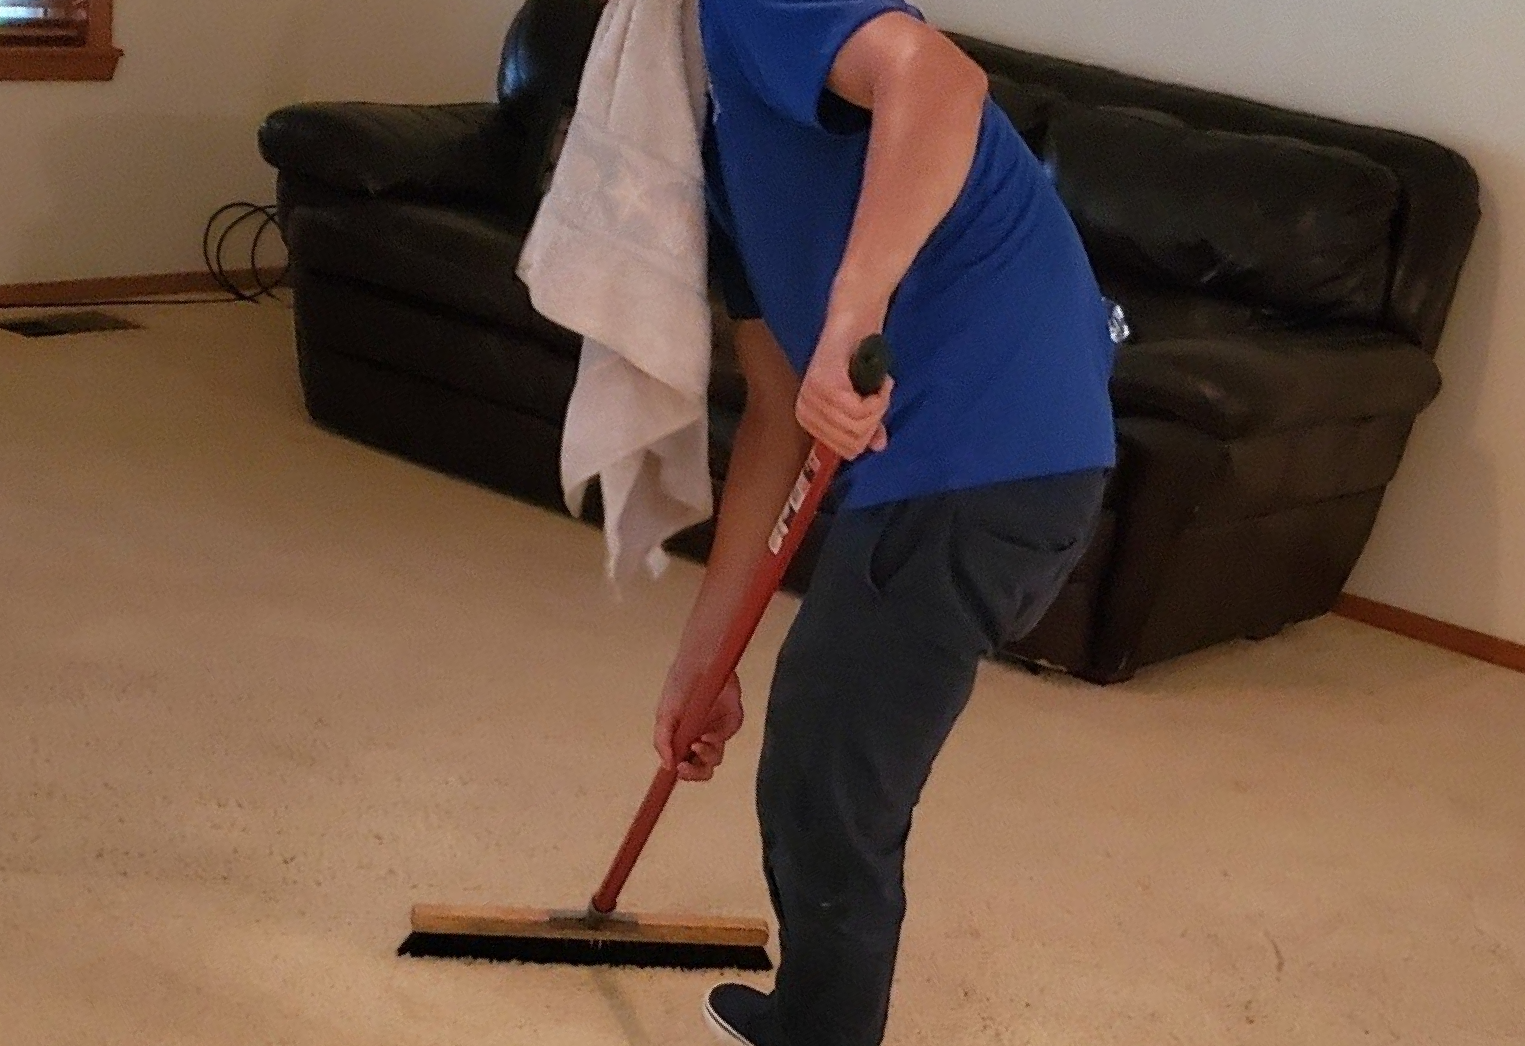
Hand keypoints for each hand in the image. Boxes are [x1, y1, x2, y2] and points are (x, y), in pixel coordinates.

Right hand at [653, 670, 743, 782]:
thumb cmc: (679, 686)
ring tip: (697, 742)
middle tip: (686, 766)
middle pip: (704, 769)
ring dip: (706, 755)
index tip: (677, 770)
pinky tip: (707, 732)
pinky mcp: (732, 718)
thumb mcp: (664, 715)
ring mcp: (719, 729)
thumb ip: (662, 741)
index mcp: (684, 739)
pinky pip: (729, 734)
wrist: (698, 662)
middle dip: (696, 772)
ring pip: (717, 757)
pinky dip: (718, 738)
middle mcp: (702, 737)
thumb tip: (667, 767)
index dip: (684, 774)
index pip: (686, 766)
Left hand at [796, 319, 893, 460]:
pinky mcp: (825, 385)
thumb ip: (867, 425)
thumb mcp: (862, 399)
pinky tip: (882, 381)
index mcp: (808, 419)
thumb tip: (878, 447)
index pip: (844, 450)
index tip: (876, 408)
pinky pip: (859, 410)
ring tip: (881, 386)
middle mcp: (805, 412)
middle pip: (852, 442)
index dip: (869, 433)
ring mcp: (813, 398)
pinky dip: (879, 397)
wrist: (856, 321)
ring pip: (858, 426)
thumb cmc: (858, 359)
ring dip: (879, 406)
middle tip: (881, 395)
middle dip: (876, 420)